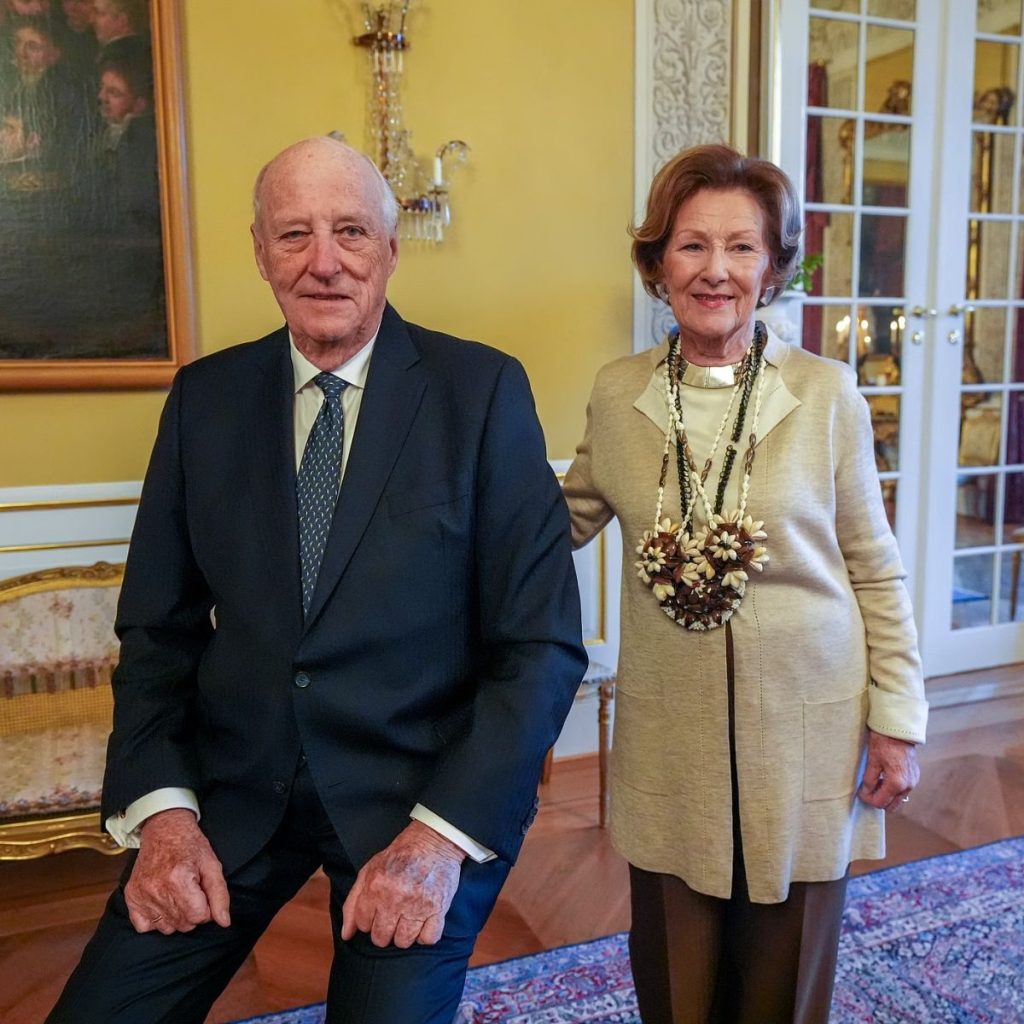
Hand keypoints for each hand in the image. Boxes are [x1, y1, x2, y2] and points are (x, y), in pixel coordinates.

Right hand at [124, 808, 230, 934]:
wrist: (164, 830)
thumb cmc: (190, 845)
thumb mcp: (212, 864)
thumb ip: (220, 895)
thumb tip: (224, 922)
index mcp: (179, 879)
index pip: (198, 916)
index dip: (207, 908)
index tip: (203, 894)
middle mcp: (157, 889)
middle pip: (183, 924)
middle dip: (193, 912)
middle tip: (192, 891)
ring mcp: (141, 895)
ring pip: (166, 928)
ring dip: (176, 916)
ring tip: (178, 894)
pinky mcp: (131, 897)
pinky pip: (145, 926)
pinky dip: (156, 920)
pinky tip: (163, 902)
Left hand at [340, 820, 465, 948]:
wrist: (434, 840)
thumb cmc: (400, 855)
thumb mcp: (370, 870)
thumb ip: (353, 902)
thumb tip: (346, 934)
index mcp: (376, 886)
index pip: (362, 924)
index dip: (367, 920)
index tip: (376, 912)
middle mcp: (395, 898)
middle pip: (381, 938)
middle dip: (383, 930)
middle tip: (391, 916)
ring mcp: (418, 905)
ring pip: (403, 942)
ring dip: (403, 934)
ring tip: (407, 919)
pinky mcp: (438, 908)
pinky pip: (428, 939)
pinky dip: (425, 935)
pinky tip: (422, 922)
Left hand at [857, 730, 919, 812]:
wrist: (899, 730)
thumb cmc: (884, 742)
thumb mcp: (872, 761)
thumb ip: (870, 780)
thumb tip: (865, 792)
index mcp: (897, 783)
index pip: (880, 802)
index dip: (868, 799)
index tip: (860, 792)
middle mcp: (908, 786)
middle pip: (891, 805)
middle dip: (878, 800)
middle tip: (867, 790)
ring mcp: (914, 782)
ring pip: (898, 799)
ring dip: (886, 795)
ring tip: (875, 782)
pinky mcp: (915, 776)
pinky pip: (903, 790)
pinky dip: (893, 789)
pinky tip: (885, 778)